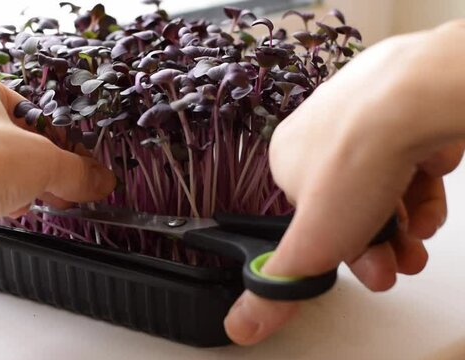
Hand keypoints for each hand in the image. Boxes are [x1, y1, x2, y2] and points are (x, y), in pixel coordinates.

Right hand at [224, 22, 464, 343]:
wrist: (413, 99)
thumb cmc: (356, 155)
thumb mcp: (312, 240)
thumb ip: (280, 281)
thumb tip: (241, 323)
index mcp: (287, 160)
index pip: (312, 218)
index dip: (342, 251)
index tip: (367, 269)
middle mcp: (321, 135)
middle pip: (353, 204)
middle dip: (380, 241)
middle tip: (400, 260)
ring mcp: (363, 118)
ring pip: (385, 185)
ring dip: (404, 221)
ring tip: (421, 235)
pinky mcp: (403, 111)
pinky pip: (412, 161)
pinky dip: (422, 188)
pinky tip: (429, 201)